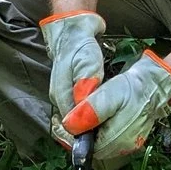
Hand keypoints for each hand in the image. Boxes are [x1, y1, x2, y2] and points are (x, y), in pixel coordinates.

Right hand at [40, 10, 106, 143]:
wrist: (73, 30)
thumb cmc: (80, 46)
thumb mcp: (86, 62)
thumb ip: (86, 83)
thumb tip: (83, 107)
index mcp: (60, 94)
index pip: (71, 124)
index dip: (85, 134)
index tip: (103, 139)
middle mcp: (60, 99)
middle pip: (73, 124)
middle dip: (89, 132)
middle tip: (110, 138)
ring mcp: (65, 96)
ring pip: (77, 119)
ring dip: (92, 126)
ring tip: (110, 131)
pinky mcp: (72, 93)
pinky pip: (81, 111)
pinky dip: (92, 117)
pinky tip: (104, 119)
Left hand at [63, 50, 170, 169]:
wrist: (155, 86)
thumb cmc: (134, 89)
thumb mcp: (110, 95)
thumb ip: (90, 111)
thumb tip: (70, 125)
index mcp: (117, 141)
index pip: (85, 150)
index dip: (69, 138)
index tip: (58, 123)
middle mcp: (122, 149)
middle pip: (90, 151)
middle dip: (74, 137)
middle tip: (63, 120)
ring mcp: (126, 146)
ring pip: (96, 147)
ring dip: (83, 136)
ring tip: (74, 120)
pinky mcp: (127, 139)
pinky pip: (104, 142)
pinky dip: (93, 134)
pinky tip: (89, 121)